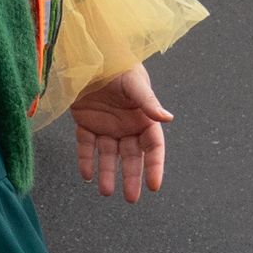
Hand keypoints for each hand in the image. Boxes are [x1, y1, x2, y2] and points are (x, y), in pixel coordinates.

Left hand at [69, 66, 173, 200]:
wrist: (90, 54)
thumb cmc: (118, 66)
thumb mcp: (134, 84)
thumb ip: (148, 102)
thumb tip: (168, 118)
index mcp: (144, 118)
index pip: (153, 148)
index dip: (155, 166)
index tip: (154, 185)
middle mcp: (126, 126)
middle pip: (132, 157)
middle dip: (131, 177)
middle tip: (131, 199)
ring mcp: (106, 125)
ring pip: (108, 155)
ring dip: (107, 173)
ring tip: (105, 191)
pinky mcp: (85, 122)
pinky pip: (86, 145)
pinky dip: (86, 159)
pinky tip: (86, 175)